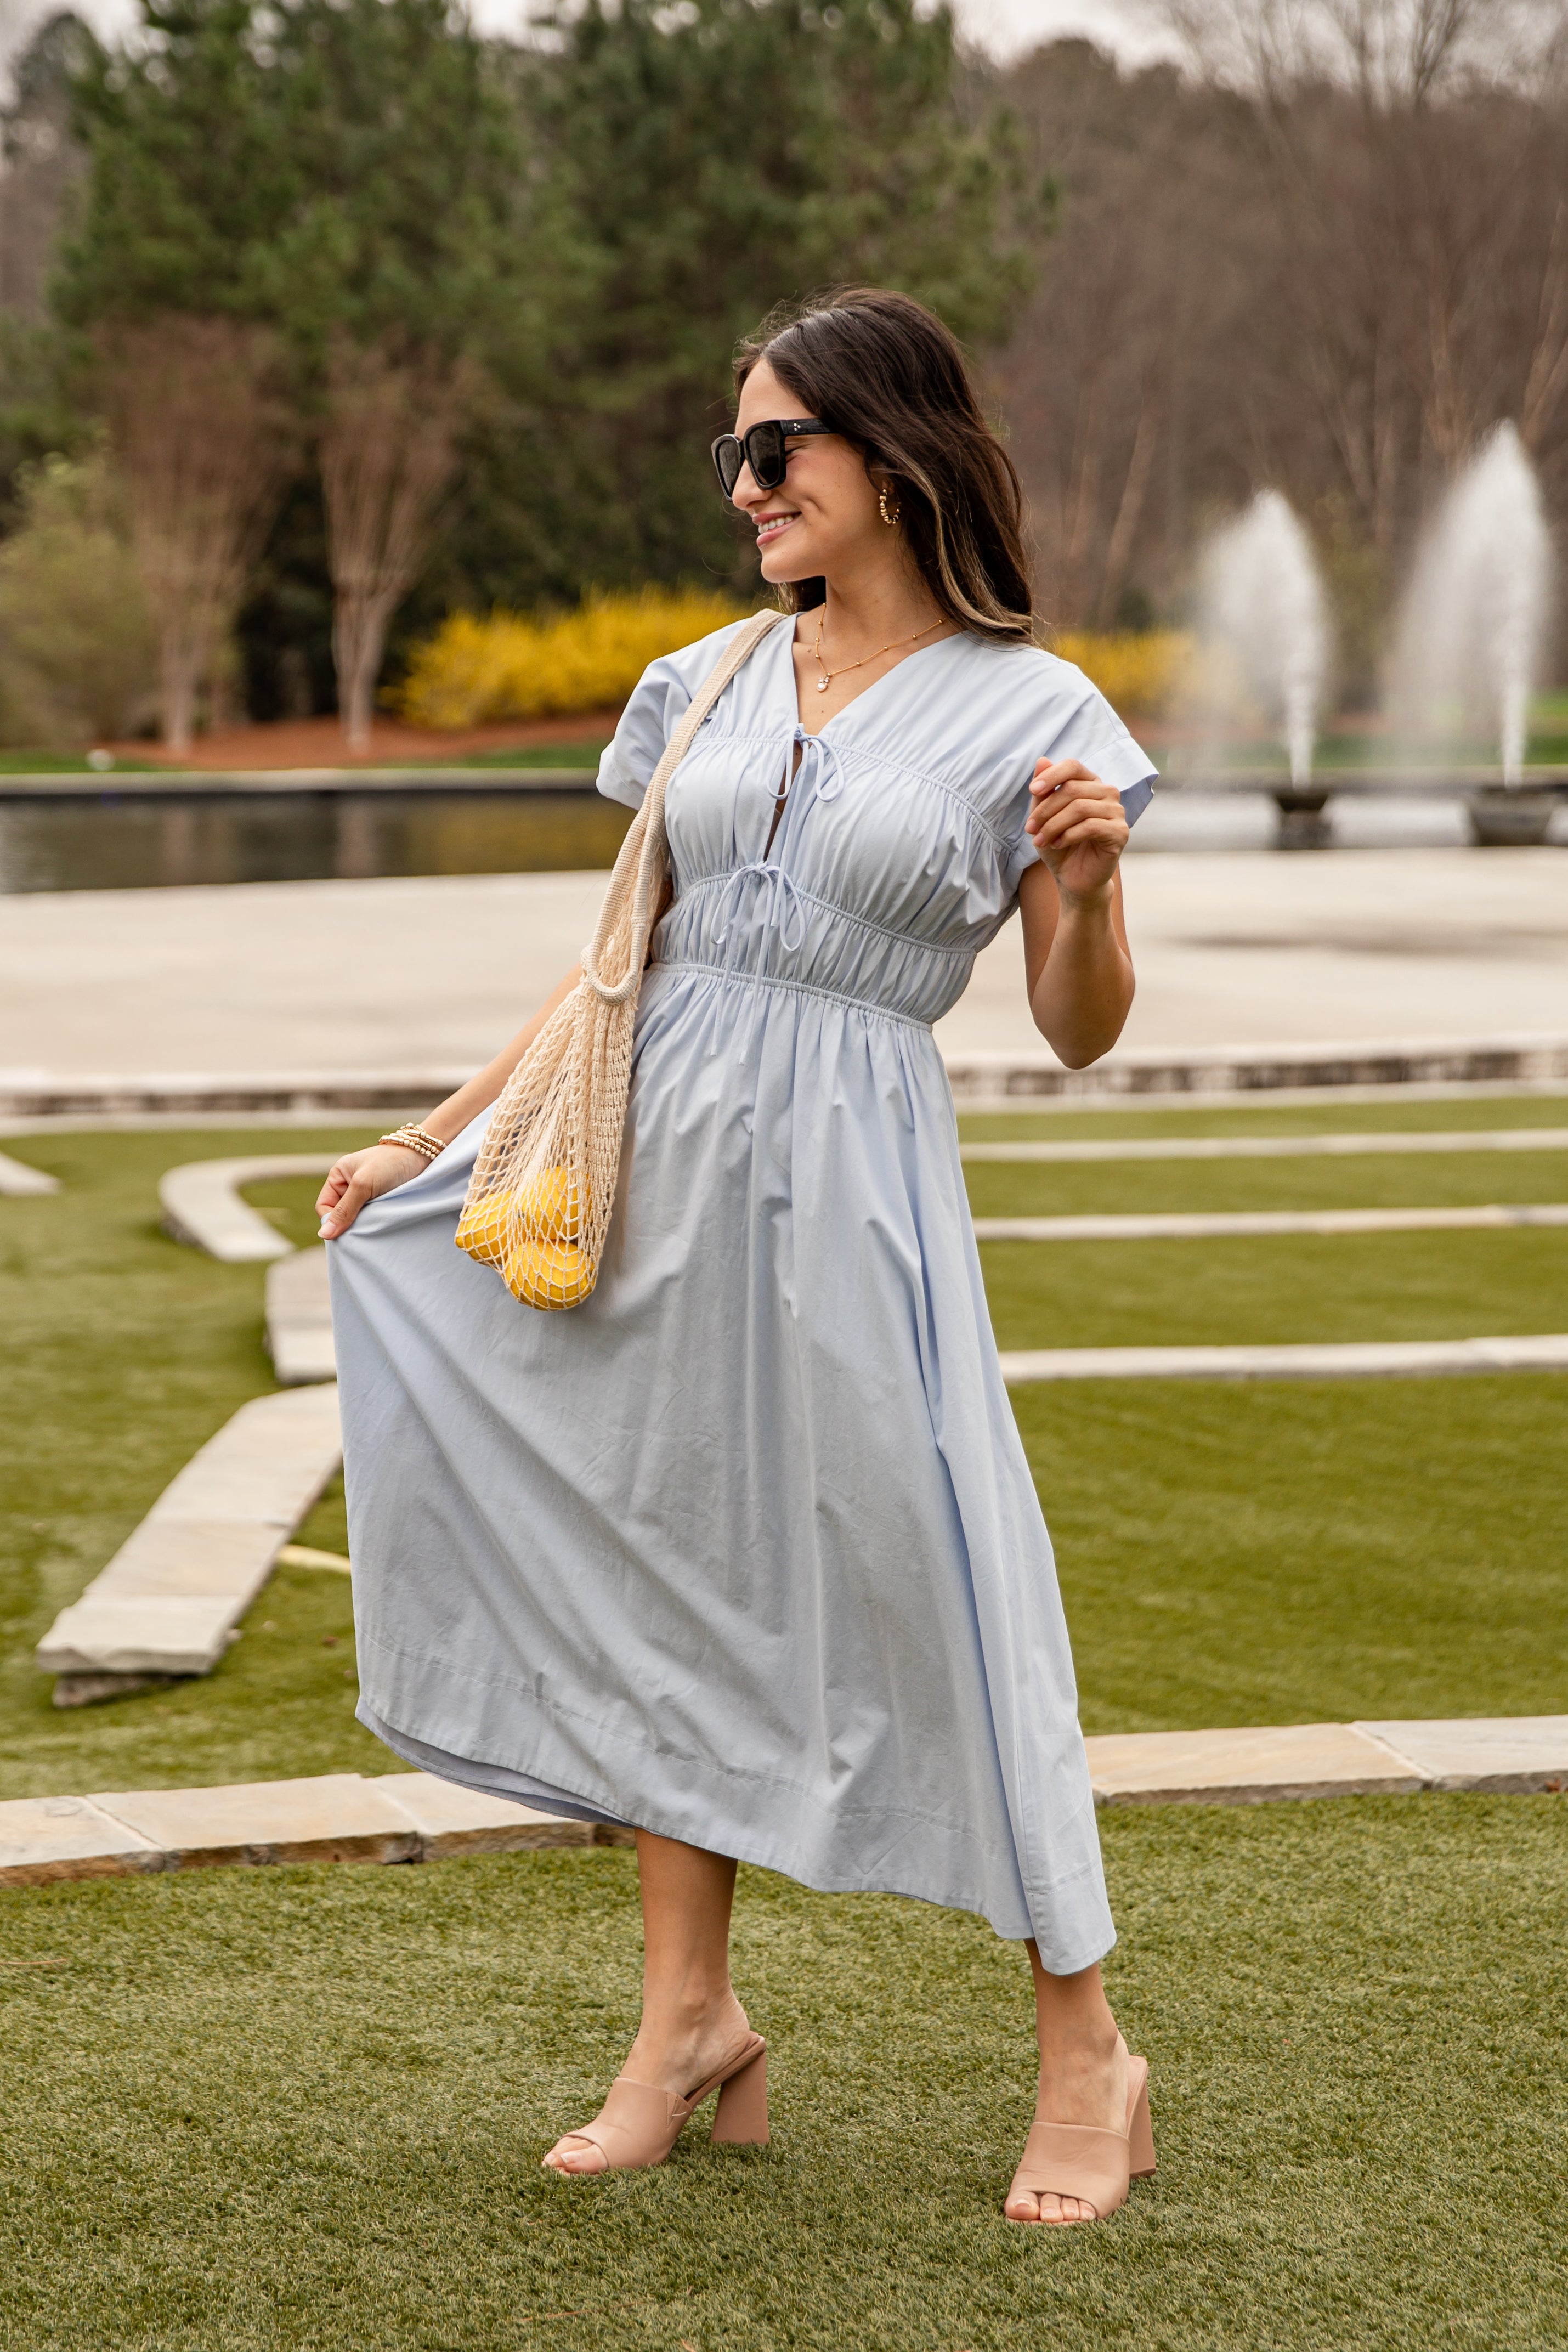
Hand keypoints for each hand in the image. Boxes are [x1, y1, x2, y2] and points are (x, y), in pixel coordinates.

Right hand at [316, 1144, 429, 1238]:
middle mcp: (349, 1185)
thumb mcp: (364, 1185)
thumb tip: (324, 1234)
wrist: (423, 1155)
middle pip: (339, 1215)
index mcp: (338, 1176)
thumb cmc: (390, 1163)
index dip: (332, 1220)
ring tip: (375, 1225)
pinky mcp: (380, 1201)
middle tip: (363, 1229)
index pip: (324, 1206)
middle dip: (349, 1224)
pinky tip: (382, 1224)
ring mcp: (365, 1194)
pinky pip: (370, 1218)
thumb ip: (344, 1209)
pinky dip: (374, 1222)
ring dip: (363, 1224)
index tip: (347, 1230)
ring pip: (355, 1218)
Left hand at [1025, 759, 1128, 904]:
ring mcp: (1117, 812)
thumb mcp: (1044, 817)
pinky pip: (1091, 826)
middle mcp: (1107, 793)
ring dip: (1053, 825)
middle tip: (1030, 829)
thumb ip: (1044, 791)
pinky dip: (1068, 835)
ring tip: (1040, 841)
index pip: (1073, 766)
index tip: (1033, 791)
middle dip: (1045, 810)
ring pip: (1079, 808)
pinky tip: (1058, 844)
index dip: (1052, 775)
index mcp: (1090, 783)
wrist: (1073, 878)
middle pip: (1072, 789)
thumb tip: (1042, 760)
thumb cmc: (1059, 844)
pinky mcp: (1120, 832)